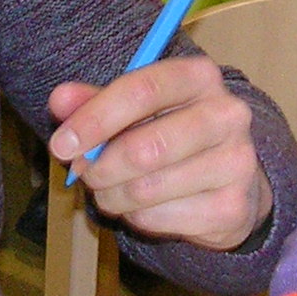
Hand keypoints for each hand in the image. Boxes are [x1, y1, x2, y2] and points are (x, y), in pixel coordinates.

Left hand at [47, 53, 277, 252]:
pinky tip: (144, 206)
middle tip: (85, 174)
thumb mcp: (134, 110)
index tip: (62, 144)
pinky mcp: (232, 207)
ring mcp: (236, 163)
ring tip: (112, 190)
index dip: (95, 119)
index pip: (142, 90)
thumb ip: (94, 102)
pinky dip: (136, 217)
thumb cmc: (170, 133)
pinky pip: (158, 218)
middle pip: (145, 147)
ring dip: (113, 195)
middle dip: (101, 168)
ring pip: (146, 189)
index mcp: (200, 77)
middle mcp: (228, 114)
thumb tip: (60, 100)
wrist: (231, 182)